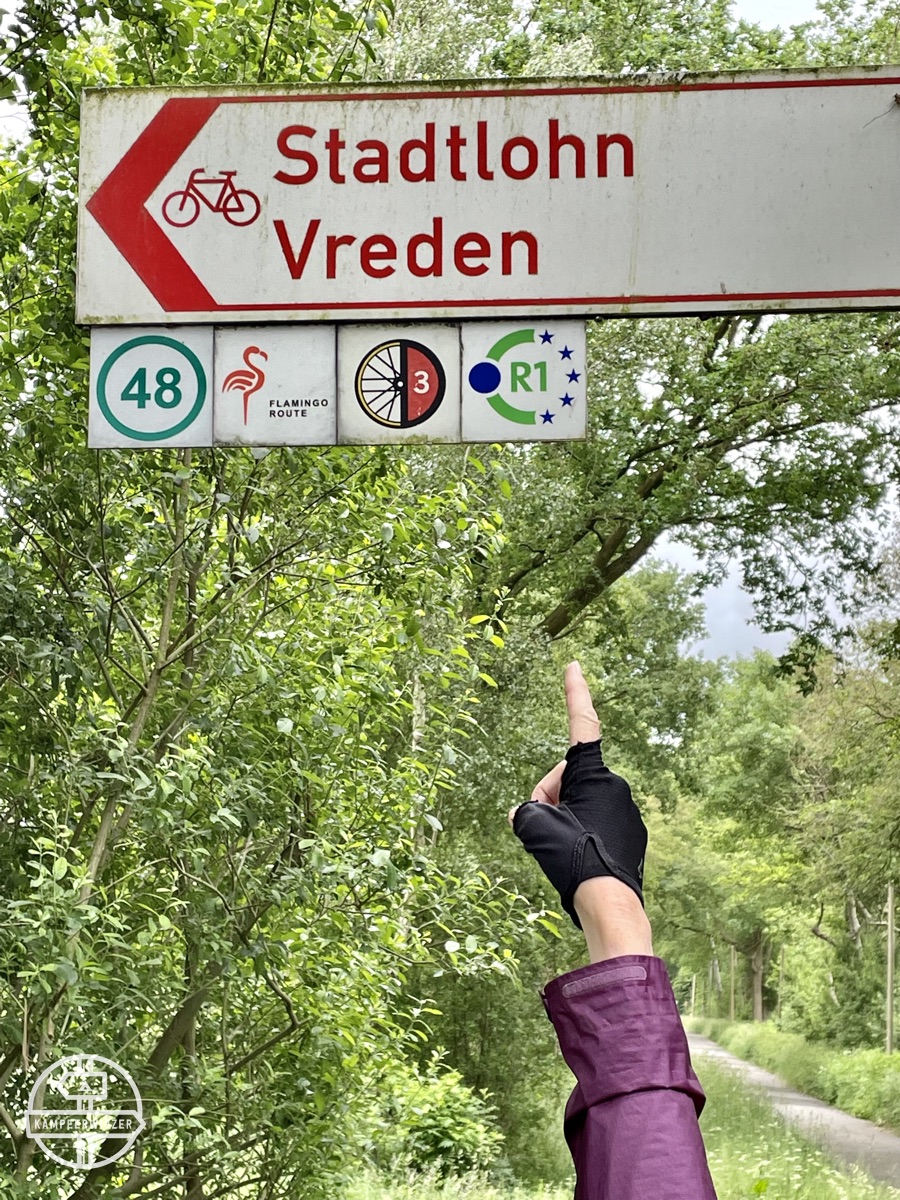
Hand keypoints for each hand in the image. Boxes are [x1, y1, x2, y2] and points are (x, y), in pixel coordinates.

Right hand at [508, 662, 651, 962]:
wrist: (610, 905)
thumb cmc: (572, 861)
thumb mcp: (534, 829)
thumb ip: (525, 811)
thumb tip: (527, 814)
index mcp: (593, 774)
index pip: (580, 725)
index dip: (574, 693)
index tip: (574, 665)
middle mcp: (615, 785)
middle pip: (568, 779)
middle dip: (550, 798)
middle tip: (545, 831)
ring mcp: (627, 809)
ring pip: (581, 803)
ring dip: (566, 819)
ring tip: (563, 851)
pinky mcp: (633, 833)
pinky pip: (597, 822)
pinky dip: (583, 834)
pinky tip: (579, 860)